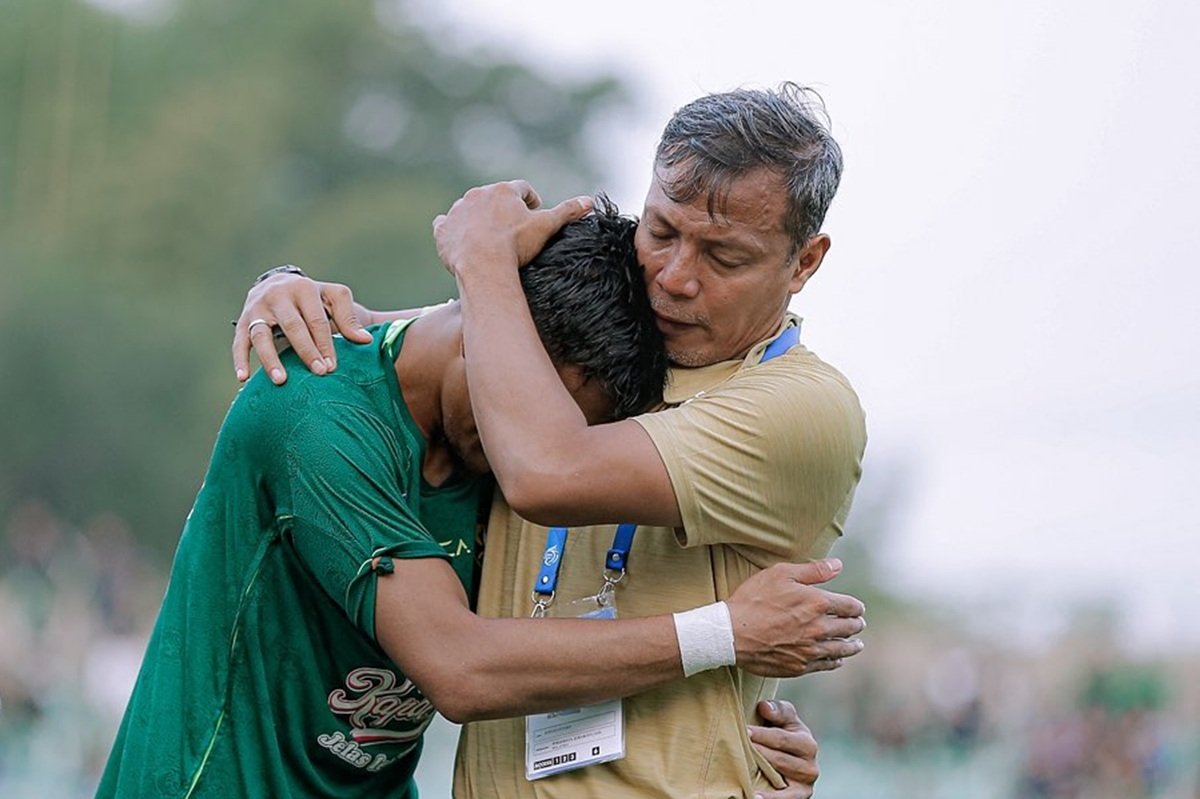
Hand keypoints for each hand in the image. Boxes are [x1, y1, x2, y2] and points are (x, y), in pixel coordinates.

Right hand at [232, 273, 373, 383]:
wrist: (280, 284)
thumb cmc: (314, 298)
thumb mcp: (334, 298)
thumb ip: (349, 317)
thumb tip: (365, 340)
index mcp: (304, 288)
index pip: (316, 320)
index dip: (326, 344)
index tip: (333, 367)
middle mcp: (278, 295)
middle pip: (292, 326)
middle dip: (306, 351)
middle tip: (319, 373)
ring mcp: (258, 308)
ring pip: (261, 334)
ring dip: (270, 358)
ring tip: (281, 380)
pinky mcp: (242, 321)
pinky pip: (239, 341)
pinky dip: (240, 360)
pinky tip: (243, 378)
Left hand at [432, 180, 591, 276]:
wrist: (483, 265)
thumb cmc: (517, 245)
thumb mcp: (547, 227)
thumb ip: (568, 212)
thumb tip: (590, 201)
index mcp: (504, 190)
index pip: (521, 189)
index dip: (529, 201)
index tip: (533, 214)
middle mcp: (478, 194)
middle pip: (493, 197)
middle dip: (501, 210)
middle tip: (511, 231)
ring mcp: (457, 211)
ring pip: (469, 210)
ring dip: (477, 220)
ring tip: (487, 240)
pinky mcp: (442, 229)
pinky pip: (446, 225)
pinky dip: (453, 231)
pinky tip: (463, 243)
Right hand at [726, 559, 865, 677]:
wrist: (732, 633)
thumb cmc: (754, 600)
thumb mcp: (780, 574)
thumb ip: (813, 571)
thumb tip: (838, 565)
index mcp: (818, 603)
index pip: (851, 607)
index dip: (857, 607)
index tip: (857, 609)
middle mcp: (820, 628)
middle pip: (850, 628)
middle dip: (856, 625)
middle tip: (858, 625)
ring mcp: (811, 649)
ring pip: (842, 650)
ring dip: (852, 646)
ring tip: (856, 645)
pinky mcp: (800, 666)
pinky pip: (826, 665)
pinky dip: (835, 661)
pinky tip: (836, 660)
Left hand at [749, 700, 818, 798]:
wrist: (792, 759)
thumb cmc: (784, 734)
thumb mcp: (785, 719)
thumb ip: (778, 710)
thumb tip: (764, 707)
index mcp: (807, 743)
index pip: (782, 738)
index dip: (763, 734)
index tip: (745, 731)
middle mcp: (810, 766)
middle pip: (780, 759)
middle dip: (759, 753)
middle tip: (740, 747)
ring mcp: (805, 785)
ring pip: (781, 780)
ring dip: (763, 775)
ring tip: (745, 773)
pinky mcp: (799, 798)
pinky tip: (754, 796)